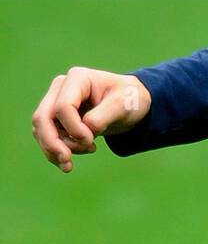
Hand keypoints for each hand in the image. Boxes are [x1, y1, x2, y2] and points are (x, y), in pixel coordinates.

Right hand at [32, 67, 151, 173]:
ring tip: (70, 164)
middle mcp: (61, 88)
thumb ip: (102, 117)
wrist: (131, 104)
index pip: (63, 107)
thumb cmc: (128, 99)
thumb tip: (84, 130)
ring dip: (53, 151)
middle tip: (68, 162)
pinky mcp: (55, 119)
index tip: (92, 142)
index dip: (74, 129)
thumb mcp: (122, 105)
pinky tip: (68, 163)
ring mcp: (55, 103)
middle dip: (52, 143)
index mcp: (78, 78)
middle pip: (42, 118)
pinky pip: (45, 138)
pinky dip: (53, 153)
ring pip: (41, 131)